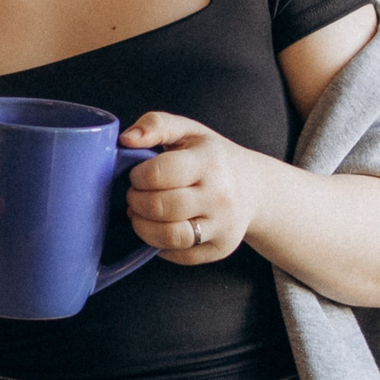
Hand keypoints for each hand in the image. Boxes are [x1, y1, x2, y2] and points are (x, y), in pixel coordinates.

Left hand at [120, 112, 261, 264]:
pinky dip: (160, 245)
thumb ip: (156, 124)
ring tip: (140, 214)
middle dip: (136, 202)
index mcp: (210, 161)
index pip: (159, 174)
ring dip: (142, 227)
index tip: (137, 176)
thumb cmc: (213, 157)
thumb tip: (126, 139)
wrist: (253, 187)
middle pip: (160, 207)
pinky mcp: (220, 249)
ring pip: (169, 236)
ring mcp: (223, 226)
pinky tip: (160, 228)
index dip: (137, 177)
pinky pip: (179, 255)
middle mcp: (220, 195)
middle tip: (135, 196)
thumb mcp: (189, 130)